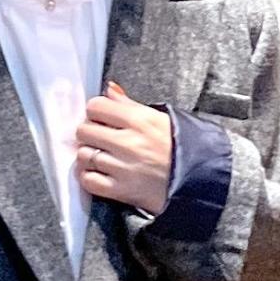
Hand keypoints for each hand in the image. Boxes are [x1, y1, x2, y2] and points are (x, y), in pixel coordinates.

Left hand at [75, 79, 171, 213]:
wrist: (195, 181)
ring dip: (87, 155)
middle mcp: (128, 142)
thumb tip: (109, 89)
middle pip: (84, 130)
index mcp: (138, 119)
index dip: (95, 111)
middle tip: (98, 138)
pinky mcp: (121, 190)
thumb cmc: (177, 147)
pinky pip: (89, 181)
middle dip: (88, 132)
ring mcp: (123, 168)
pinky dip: (88, 177)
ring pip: (84, 155)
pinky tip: (97, 173)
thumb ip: (129, 104)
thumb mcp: (158, 118)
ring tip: (99, 156)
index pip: (96, 106)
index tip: (100, 118)